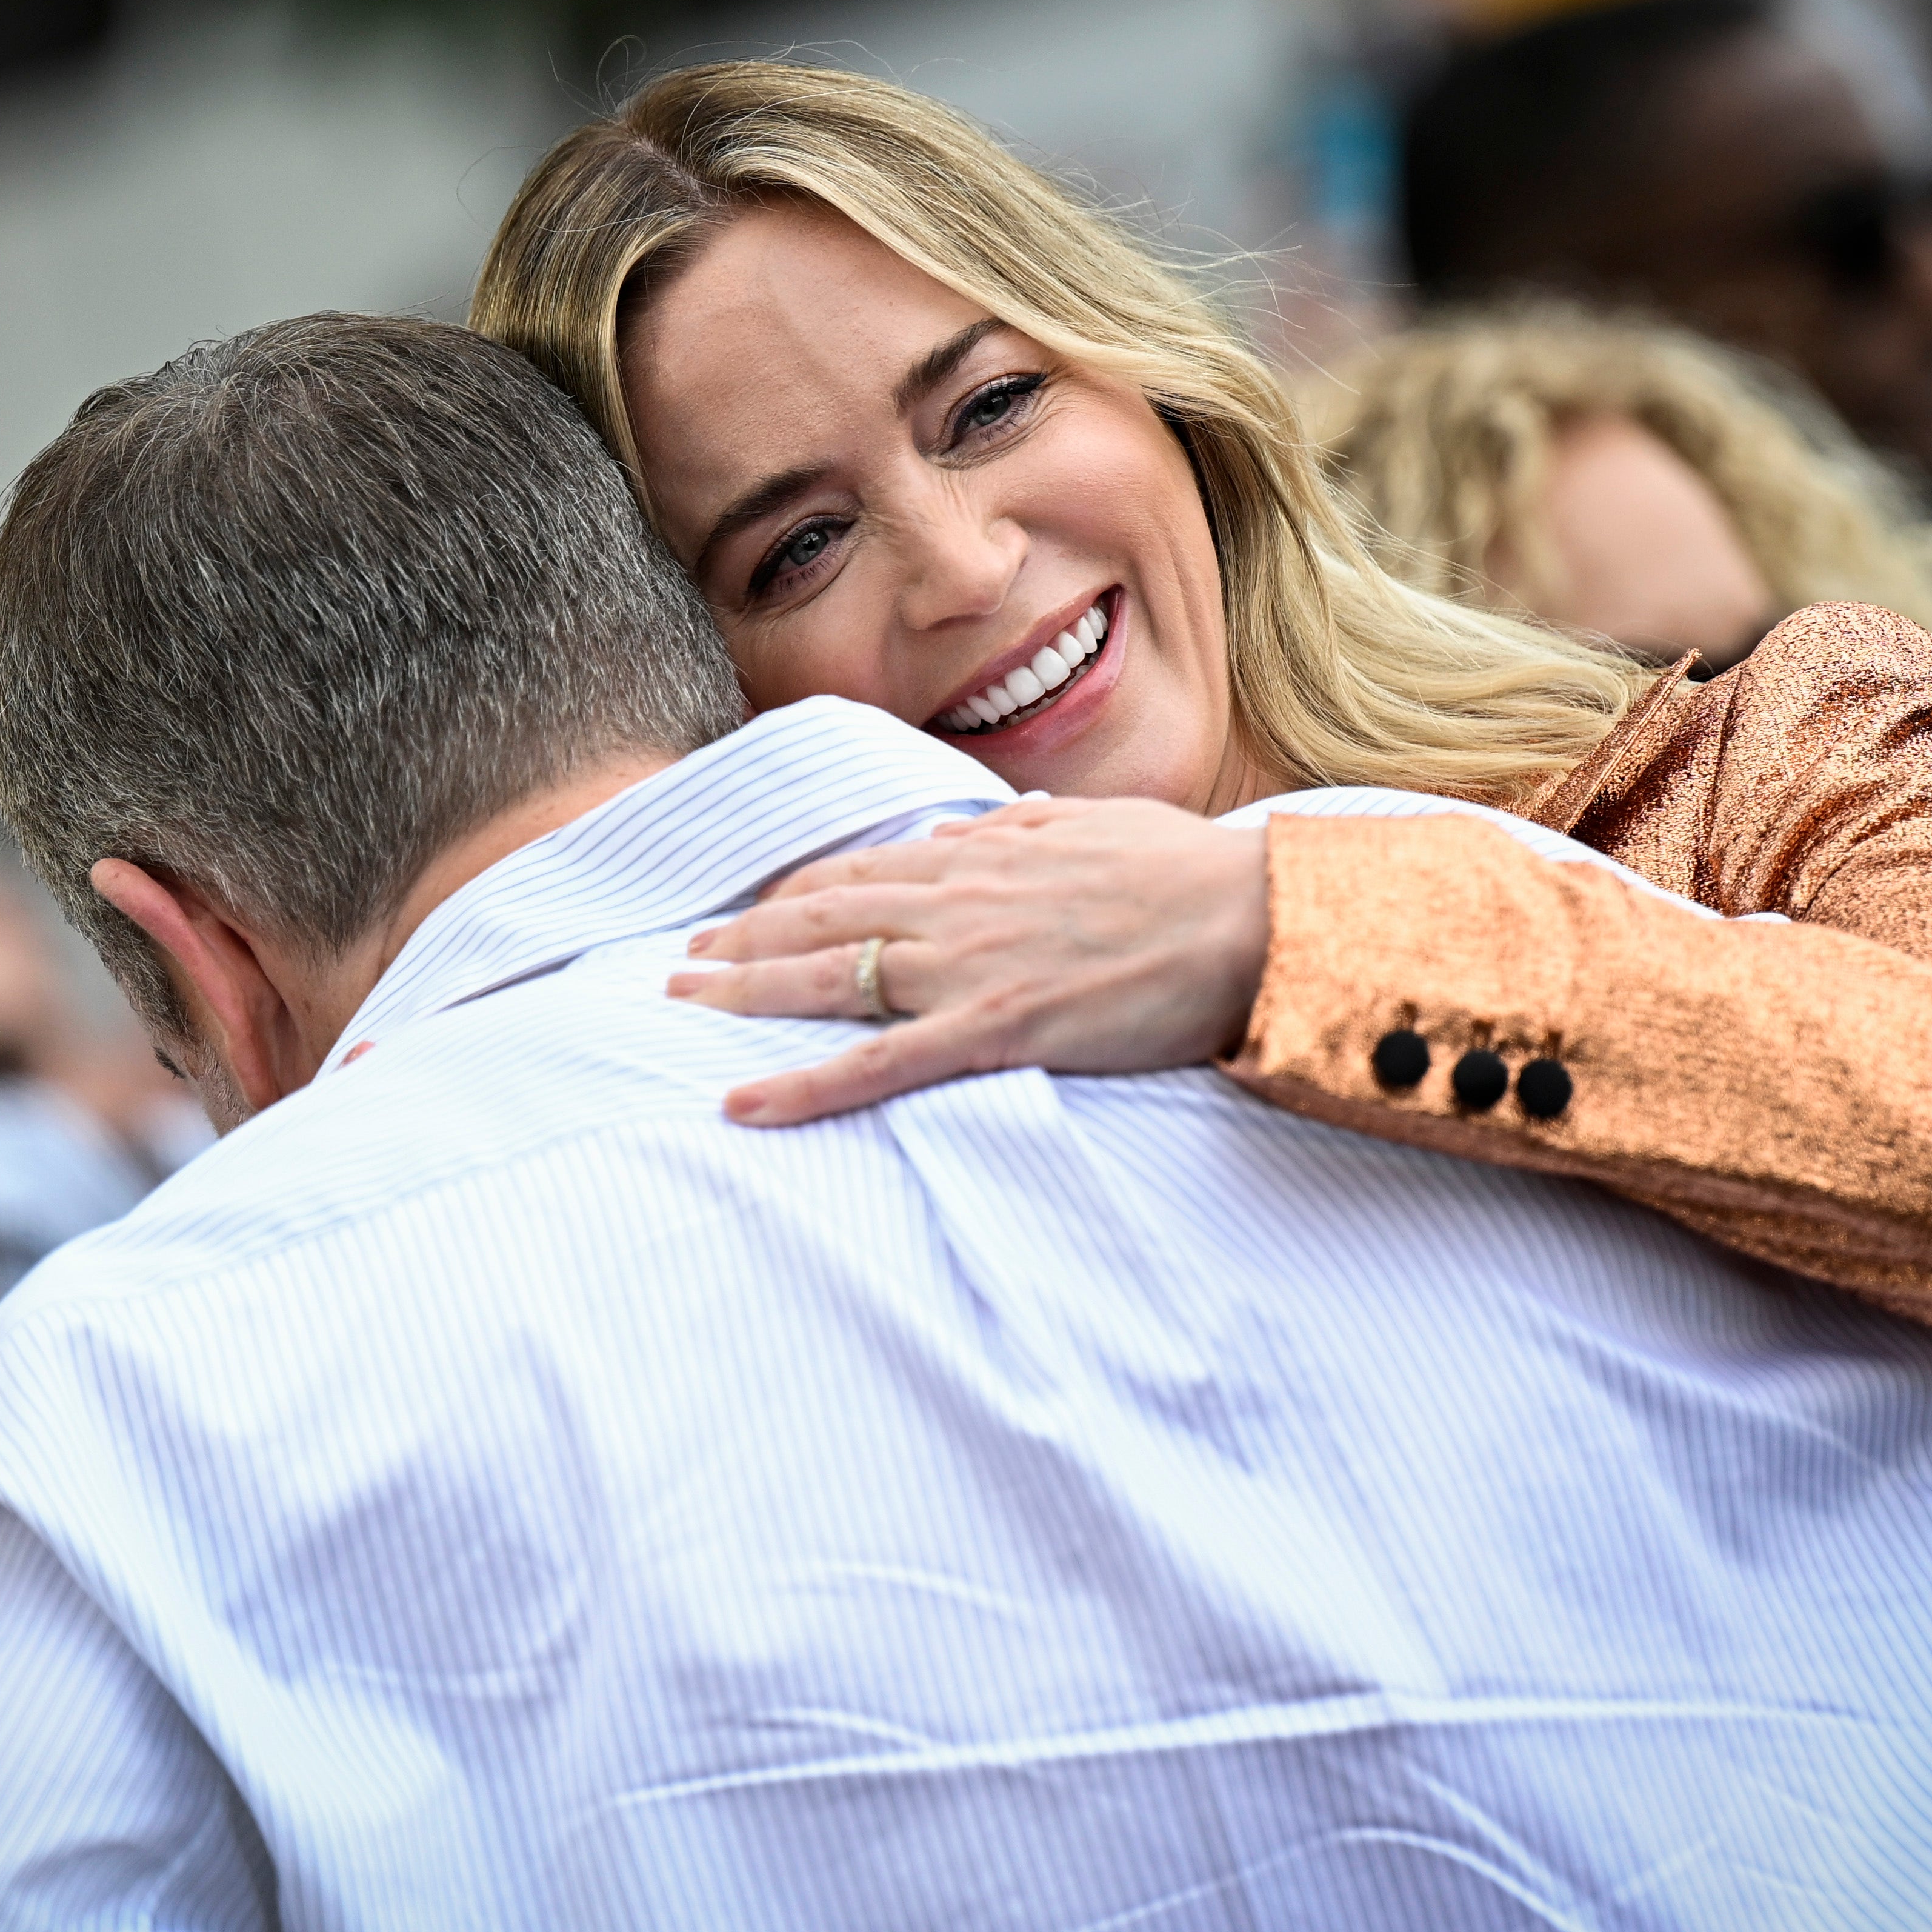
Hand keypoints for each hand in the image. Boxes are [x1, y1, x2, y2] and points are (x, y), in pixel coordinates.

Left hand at [666, 795, 1270, 1124]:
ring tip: (682, 1007)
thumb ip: (1014, 831)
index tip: (744, 911)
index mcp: (984, 859)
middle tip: (680, 961)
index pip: (859, 873)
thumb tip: (952, 834)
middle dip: (742, 939)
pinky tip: (744, 1104)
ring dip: (745, 992)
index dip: (790, 893)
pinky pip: (880, 1064)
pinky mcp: (997, 1029)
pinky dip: (804, 1086)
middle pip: (822, 918)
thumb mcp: (1092, 827)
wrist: (1251, 917)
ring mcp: (970, 967)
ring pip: (831, 978)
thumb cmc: (1188, 874)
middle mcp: (959, 904)